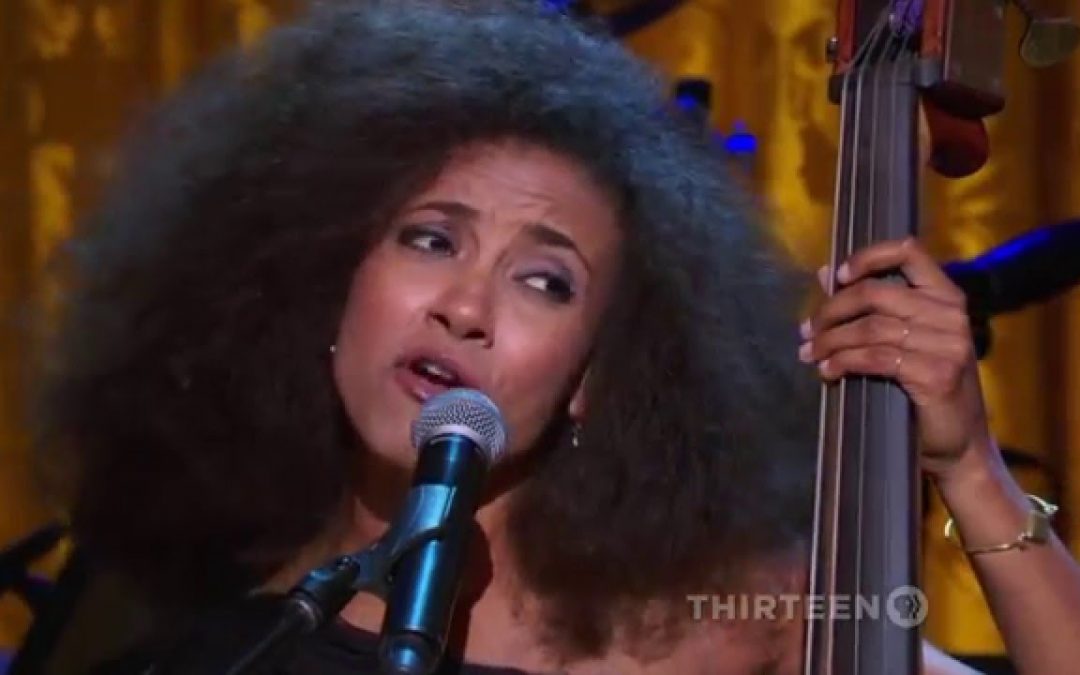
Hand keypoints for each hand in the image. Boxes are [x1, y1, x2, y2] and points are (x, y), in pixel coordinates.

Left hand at [798, 237, 992, 481]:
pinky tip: (828, 371)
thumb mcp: (903, 341)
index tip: (838, 275)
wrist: (959, 444)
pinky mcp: (937, 374)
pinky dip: (843, 362)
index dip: (868, 257)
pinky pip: (876, 358)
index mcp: (946, 297)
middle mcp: (951, 315)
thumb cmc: (927, 389)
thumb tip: (826, 273)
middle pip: (876, 293)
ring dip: (830, 341)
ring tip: (810, 354)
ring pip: (870, 328)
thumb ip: (871, 306)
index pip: (909, 253)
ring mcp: (948, 344)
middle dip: (831, 311)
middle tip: (807, 331)